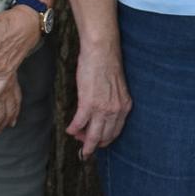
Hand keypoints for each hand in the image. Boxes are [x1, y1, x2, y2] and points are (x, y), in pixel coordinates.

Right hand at [66, 44, 131, 158]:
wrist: (102, 52)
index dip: (105, 139)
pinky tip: (69, 129)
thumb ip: (113, 102)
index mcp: (125, 106)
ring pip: (92, 135)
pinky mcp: (88, 103)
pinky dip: (73, 128)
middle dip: (94, 143)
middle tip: (84, 144)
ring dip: (83, 142)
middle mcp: (116, 110)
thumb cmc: (108, 66)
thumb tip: (102, 112)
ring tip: (76, 140)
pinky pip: (79, 123)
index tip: (97, 141)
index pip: (116, 131)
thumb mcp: (116, 88)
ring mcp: (103, 108)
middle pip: (105, 136)